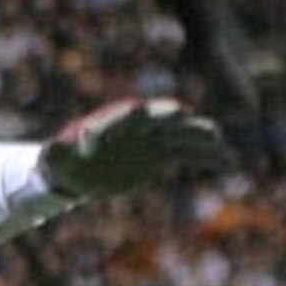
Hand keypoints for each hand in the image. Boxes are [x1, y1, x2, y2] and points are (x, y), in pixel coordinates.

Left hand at [39, 98, 231, 199]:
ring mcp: (154, 137)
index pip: (134, 115)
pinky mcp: (162, 153)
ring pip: (185, 136)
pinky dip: (208, 158)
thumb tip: (56, 149)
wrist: (76, 171)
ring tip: (227, 153)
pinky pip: (189, 153)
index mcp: (114, 120)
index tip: (174, 115)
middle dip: (187, 126)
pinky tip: (230, 163)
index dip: (152, 116)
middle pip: (167, 121)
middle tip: (208, 132)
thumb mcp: (57, 159)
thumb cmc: (62, 161)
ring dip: (205, 143)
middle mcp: (139, 124)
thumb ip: (58, 153)